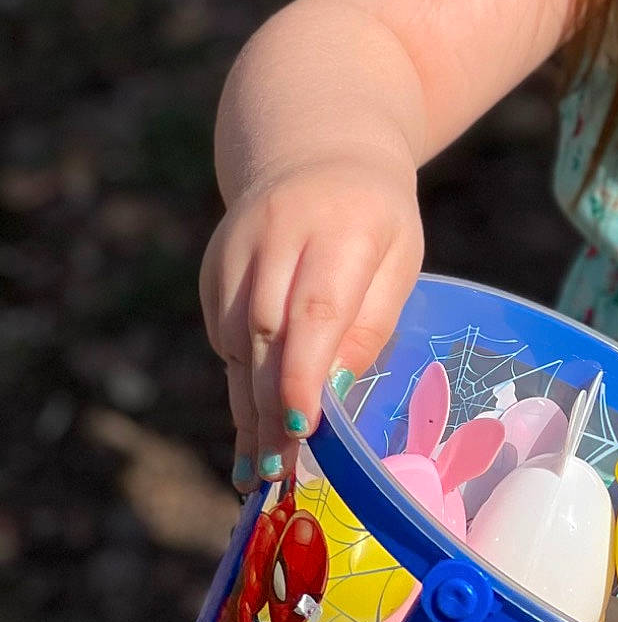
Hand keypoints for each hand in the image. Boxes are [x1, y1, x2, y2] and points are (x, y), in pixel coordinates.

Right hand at [199, 150, 423, 492]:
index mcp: (343, 228)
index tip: (302, 428)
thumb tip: (332, 394)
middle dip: (271, 406)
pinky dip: (238, 379)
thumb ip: (371, 323)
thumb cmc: (374, 218)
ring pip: (235, 340)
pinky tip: (252, 423)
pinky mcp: (214, 266)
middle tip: (282, 470)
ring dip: (248, 404)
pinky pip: (222, 333)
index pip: (314, 309)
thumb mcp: (399, 260)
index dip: (302, 373)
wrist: (316, 150)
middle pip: (265, 333)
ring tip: (264, 466)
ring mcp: (237, 248)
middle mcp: (279, 234)